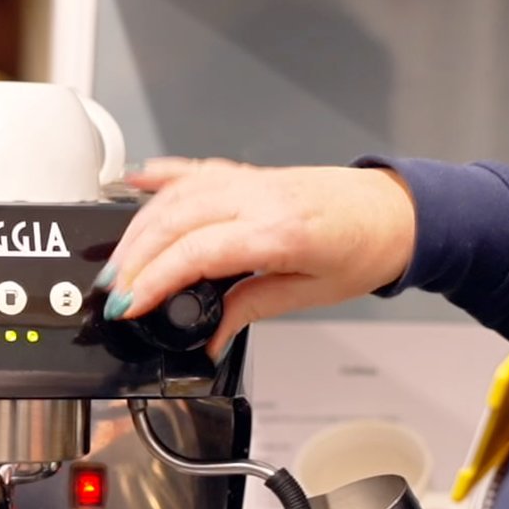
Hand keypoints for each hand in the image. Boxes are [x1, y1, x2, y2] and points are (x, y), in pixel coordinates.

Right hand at [98, 158, 417, 357]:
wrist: (394, 213)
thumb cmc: (363, 250)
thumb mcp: (310, 294)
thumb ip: (251, 310)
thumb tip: (210, 338)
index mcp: (278, 232)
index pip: (197, 252)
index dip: (155, 280)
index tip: (131, 305)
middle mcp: (259, 198)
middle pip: (175, 220)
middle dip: (134, 258)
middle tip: (115, 292)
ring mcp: (251, 181)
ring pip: (177, 194)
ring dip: (139, 226)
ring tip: (119, 261)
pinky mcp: (248, 174)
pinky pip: (194, 170)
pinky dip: (160, 178)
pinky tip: (134, 184)